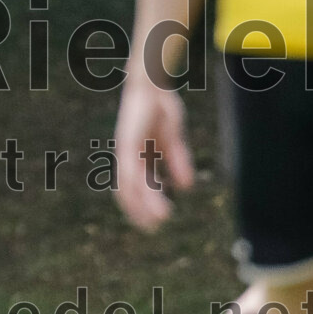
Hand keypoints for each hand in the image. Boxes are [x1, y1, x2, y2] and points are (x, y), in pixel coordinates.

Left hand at [113, 80, 194, 230]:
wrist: (150, 84)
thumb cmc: (160, 107)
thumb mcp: (172, 138)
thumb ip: (177, 160)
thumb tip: (185, 186)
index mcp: (138, 155)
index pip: (136, 186)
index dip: (142, 204)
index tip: (153, 221)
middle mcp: (129, 156)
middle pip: (129, 191)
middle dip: (139, 211)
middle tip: (152, 229)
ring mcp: (127, 150)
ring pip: (131, 185)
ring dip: (142, 204)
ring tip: (157, 221)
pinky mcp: (129, 143)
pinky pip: (132, 170)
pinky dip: (140, 187)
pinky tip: (153, 197)